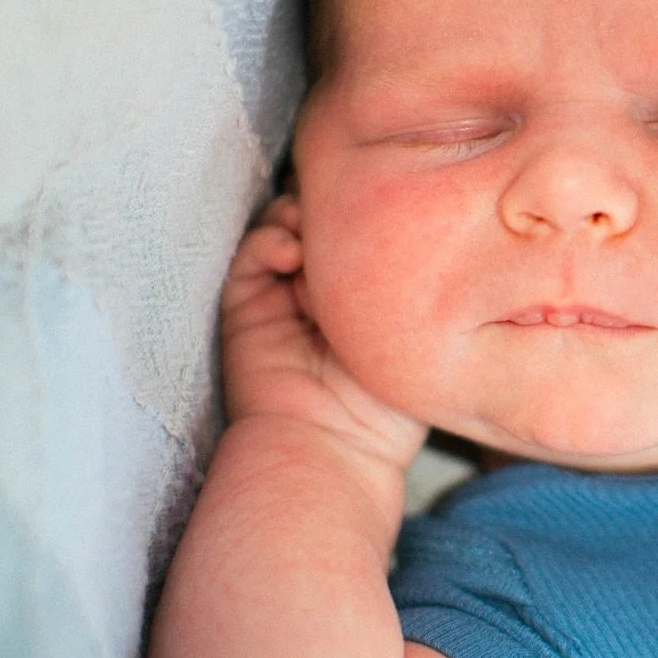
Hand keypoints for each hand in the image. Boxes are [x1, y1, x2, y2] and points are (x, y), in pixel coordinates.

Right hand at [221, 195, 427, 471]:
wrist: (336, 448)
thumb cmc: (387, 406)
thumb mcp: (412, 337)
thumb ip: (406, 285)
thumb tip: (401, 227)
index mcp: (360, 297)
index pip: (360, 233)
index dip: (368, 215)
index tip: (388, 210)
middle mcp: (319, 291)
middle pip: (321, 222)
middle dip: (331, 209)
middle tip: (349, 210)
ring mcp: (280, 295)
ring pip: (285, 228)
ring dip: (300, 219)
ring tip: (317, 234)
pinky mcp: (245, 306)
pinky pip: (252, 255)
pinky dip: (269, 241)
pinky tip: (290, 253)